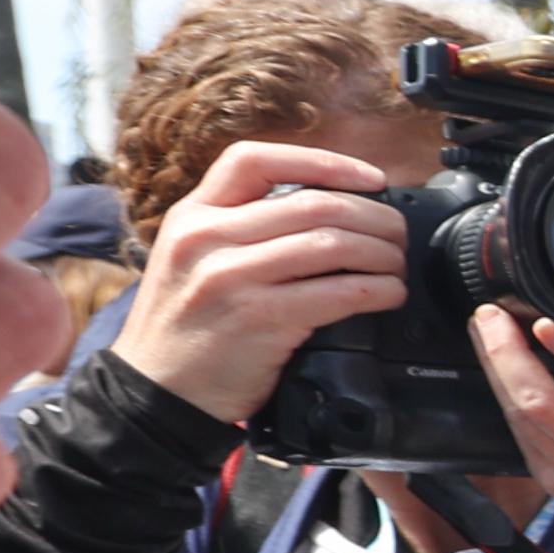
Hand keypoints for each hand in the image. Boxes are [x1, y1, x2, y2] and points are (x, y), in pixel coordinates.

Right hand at [109, 139, 417, 423]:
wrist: (156, 392)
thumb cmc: (186, 327)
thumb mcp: (193, 259)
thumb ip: (241, 229)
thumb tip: (328, 210)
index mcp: (193, 216)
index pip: (255, 160)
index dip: (323, 162)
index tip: (370, 178)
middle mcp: (207, 239)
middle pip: (313, 203)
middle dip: (374, 217)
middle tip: (397, 235)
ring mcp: (231, 278)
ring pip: (333, 243)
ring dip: (382, 254)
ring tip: (396, 266)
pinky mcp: (260, 319)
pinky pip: (340, 292)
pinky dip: (379, 290)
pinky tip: (388, 295)